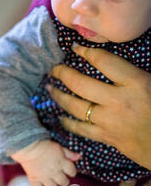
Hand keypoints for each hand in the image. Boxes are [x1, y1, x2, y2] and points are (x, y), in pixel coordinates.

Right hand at [11, 139, 81, 185]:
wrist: (28, 147)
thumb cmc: (43, 145)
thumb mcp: (58, 147)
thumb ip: (69, 153)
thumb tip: (79, 157)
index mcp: (62, 163)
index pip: (71, 170)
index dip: (72, 171)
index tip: (70, 172)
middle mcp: (55, 172)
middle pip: (63, 181)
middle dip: (64, 181)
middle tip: (64, 182)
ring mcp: (45, 177)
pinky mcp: (35, 179)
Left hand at [48, 43, 150, 168]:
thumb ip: (132, 73)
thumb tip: (108, 61)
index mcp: (135, 83)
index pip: (103, 61)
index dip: (86, 52)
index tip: (75, 48)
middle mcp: (118, 100)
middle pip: (80, 83)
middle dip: (62, 74)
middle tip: (53, 69)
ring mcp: (109, 120)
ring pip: (75, 106)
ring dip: (59, 96)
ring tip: (50, 88)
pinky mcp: (106, 137)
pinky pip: (80, 128)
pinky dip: (68, 122)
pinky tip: (61, 116)